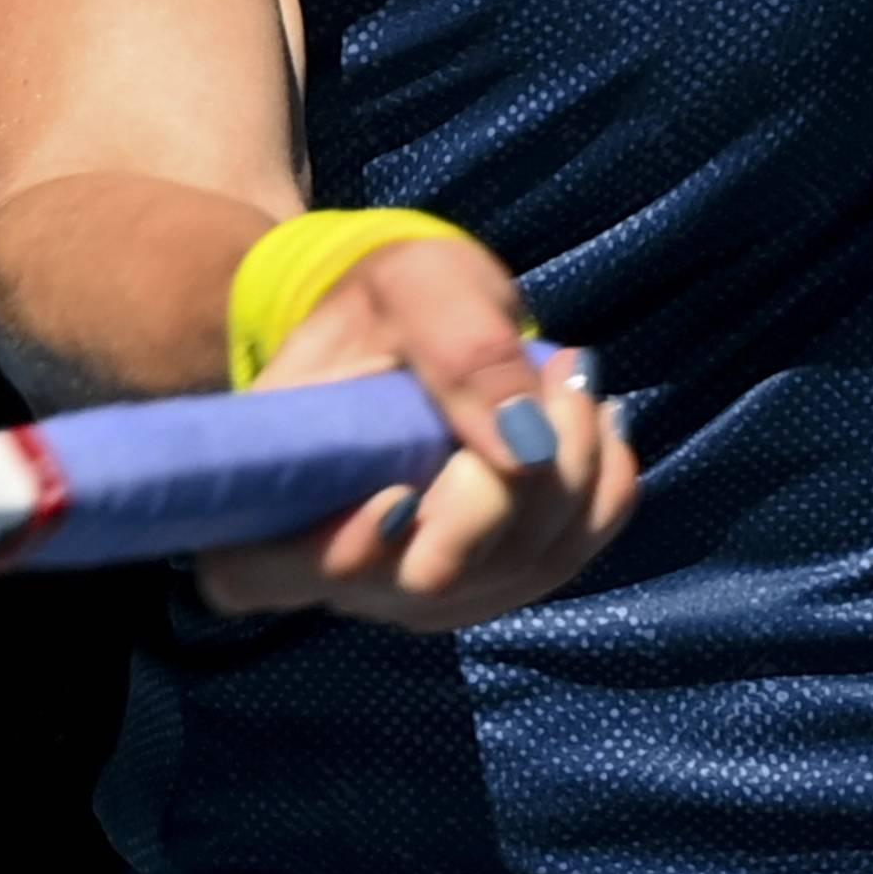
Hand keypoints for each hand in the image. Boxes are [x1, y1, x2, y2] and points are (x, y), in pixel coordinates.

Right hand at [190, 225, 638, 631]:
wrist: (411, 323)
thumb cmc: (387, 301)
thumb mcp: (413, 285)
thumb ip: (459, 350)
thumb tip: (527, 453)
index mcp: (272, 494)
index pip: (273, 573)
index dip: (341, 551)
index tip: (398, 489)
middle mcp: (335, 565)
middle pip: (433, 576)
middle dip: (510, 482)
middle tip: (552, 376)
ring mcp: (415, 588)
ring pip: (516, 573)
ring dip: (573, 472)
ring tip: (571, 378)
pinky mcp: (487, 583)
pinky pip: (567, 559)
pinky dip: (600, 488)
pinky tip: (592, 420)